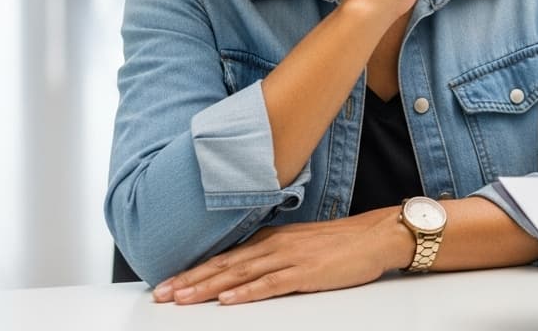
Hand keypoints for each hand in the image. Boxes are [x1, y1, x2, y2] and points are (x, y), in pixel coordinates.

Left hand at [151, 208, 410, 304]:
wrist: (376, 235)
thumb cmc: (342, 243)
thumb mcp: (301, 243)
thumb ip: (273, 254)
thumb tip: (247, 268)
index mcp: (272, 239)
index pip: (224, 257)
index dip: (194, 271)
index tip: (168, 284)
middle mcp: (275, 246)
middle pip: (224, 266)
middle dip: (190, 281)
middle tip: (161, 295)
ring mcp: (289, 258)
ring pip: (240, 275)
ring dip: (208, 288)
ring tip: (182, 299)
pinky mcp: (306, 273)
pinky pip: (271, 284)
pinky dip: (247, 293)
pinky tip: (229, 302)